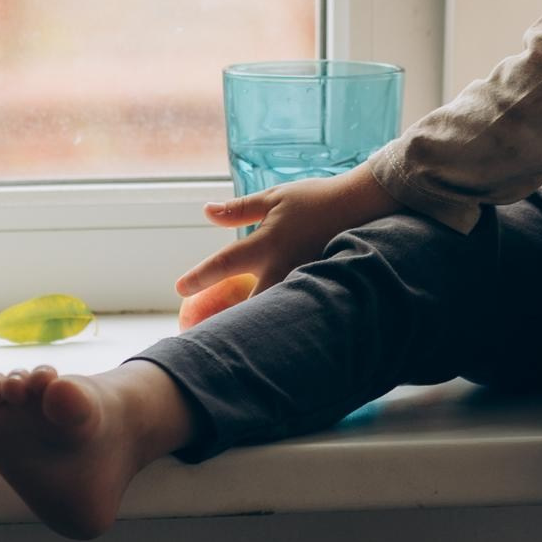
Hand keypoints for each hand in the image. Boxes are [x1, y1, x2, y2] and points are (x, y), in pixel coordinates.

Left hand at [175, 159, 388, 320]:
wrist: (362, 206)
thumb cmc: (314, 198)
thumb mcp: (274, 197)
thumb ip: (239, 209)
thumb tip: (206, 211)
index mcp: (266, 244)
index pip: (225, 263)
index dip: (200, 276)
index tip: (179, 288)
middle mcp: (281, 268)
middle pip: (247, 306)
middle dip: (227, 323)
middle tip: (205, 335)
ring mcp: (300, 282)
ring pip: (271, 313)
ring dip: (252, 326)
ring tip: (234, 343)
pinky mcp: (317, 289)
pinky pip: (291, 308)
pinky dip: (278, 319)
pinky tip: (270, 333)